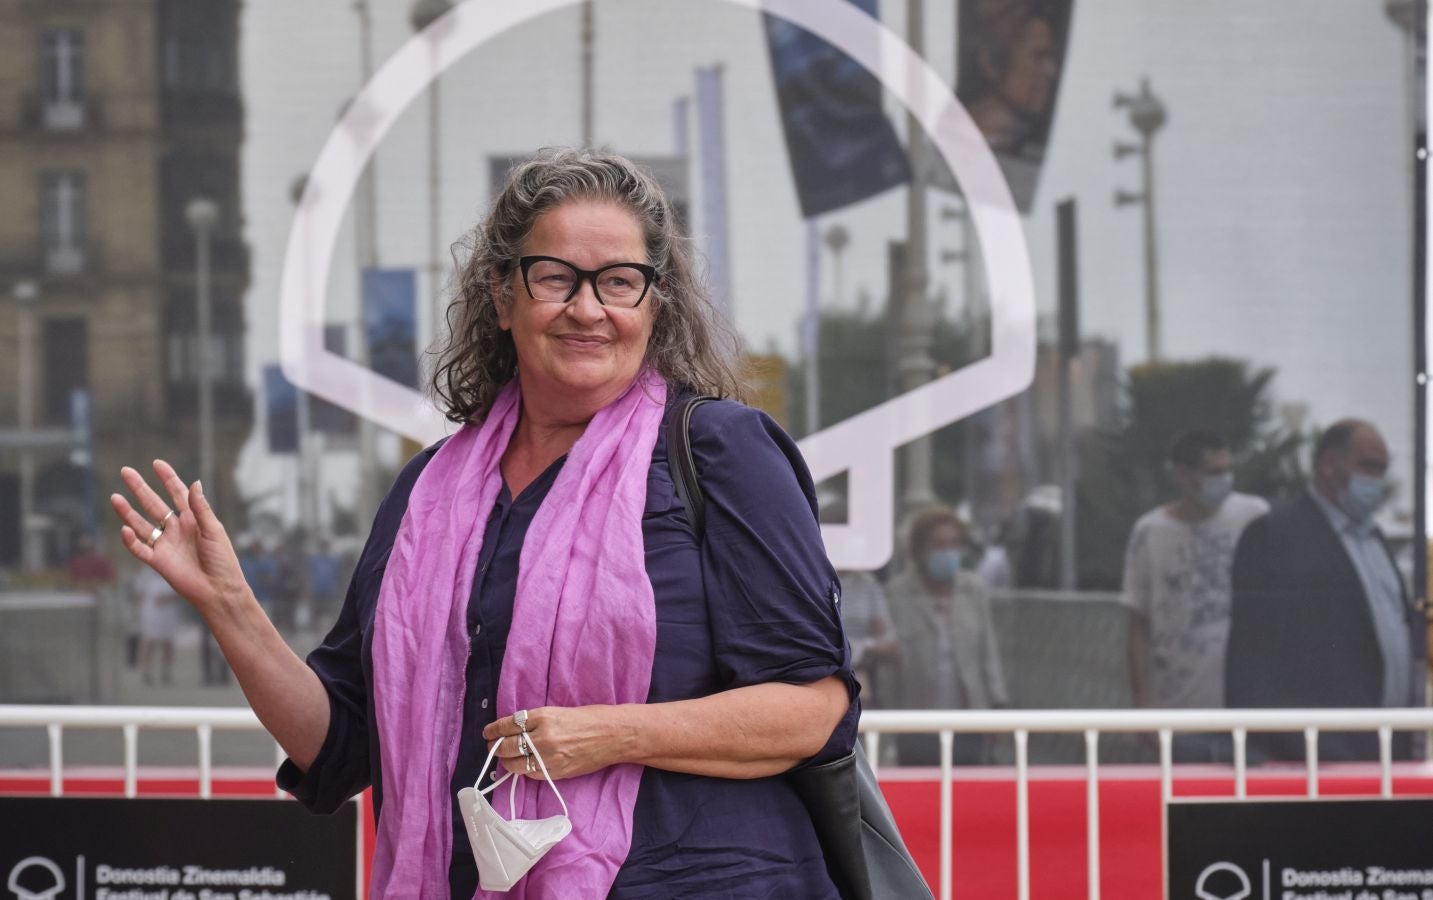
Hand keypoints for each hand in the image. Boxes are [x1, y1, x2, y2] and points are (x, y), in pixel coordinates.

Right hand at [110, 460, 249, 616]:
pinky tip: (124, 529)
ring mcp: (165, 544)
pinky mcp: (158, 561)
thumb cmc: (222, 559)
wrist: (218, 589)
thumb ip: (201, 508)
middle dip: (140, 488)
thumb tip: (194, 482)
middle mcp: (176, 529)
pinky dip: (131, 540)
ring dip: (128, 511)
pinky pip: (140, 549)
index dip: (167, 478)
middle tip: (125, 472)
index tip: (156, 463)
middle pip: (154, 504)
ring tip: (115, 497)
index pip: (177, 493)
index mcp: (193, 519)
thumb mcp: (213, 530)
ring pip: (141, 524)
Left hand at [482, 706, 623, 780]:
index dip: (493, 730)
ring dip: (506, 761)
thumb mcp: (559, 712)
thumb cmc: (590, 719)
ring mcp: (549, 757)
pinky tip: (525, 765)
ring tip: (506, 758)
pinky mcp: (556, 772)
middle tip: (493, 746)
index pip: (507, 725)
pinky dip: (524, 770)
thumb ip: (536, 722)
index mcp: (543, 716)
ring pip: (514, 764)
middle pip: (506, 746)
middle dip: (495, 747)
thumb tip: (514, 731)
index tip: (487, 732)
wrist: (615, 734)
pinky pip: (530, 774)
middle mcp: (543, 737)